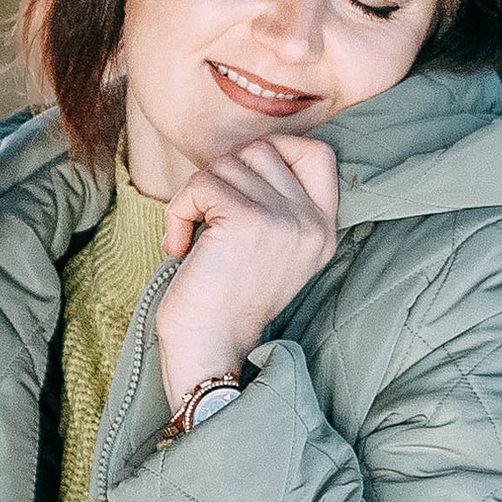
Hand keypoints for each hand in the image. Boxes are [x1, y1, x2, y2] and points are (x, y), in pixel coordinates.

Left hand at [156, 135, 337, 412]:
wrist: (210, 351)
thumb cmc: (224, 302)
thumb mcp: (271, 250)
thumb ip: (275, 203)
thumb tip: (245, 154)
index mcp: (323, 229)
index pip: (319, 153)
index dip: (277, 150)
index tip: (242, 184)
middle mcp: (312, 223)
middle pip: (262, 150)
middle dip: (223, 175)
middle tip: (208, 217)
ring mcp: (284, 220)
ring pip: (227, 163)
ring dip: (196, 195)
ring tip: (192, 237)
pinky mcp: (248, 221)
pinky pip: (201, 184)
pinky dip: (177, 211)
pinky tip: (178, 246)